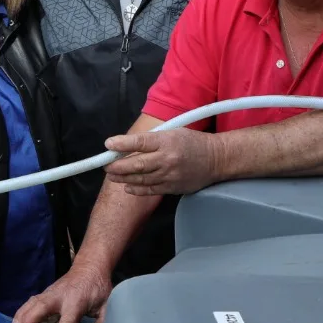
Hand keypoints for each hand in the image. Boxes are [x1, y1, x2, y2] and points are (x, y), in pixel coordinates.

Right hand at [12, 263, 112, 322]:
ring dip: (22, 315)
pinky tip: (14, 322)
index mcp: (78, 301)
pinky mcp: (44, 294)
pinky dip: (21, 311)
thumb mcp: (106, 306)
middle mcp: (61, 296)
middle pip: (43, 307)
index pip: (69, 317)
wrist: (89, 267)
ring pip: (33, 303)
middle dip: (32, 319)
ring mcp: (50, 293)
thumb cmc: (97, 288)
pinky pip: (30, 302)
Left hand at [102, 127, 222, 195]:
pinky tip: (127, 186)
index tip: (108, 145)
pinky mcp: (172, 188)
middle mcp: (167, 159)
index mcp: (167, 141)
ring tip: (112, 175)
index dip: (122, 144)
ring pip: (140, 179)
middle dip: (117, 166)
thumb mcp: (173, 132)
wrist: (216, 159)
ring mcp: (169, 175)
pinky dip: (136, 189)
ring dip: (123, 178)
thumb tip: (127, 145)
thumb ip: (152, 139)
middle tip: (106, 165)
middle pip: (137, 164)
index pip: (140, 142)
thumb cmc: (192, 143)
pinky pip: (150, 190)